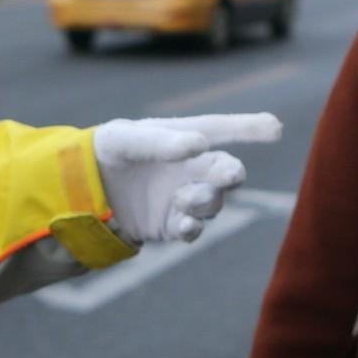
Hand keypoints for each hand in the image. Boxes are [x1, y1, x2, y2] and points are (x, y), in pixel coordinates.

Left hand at [93, 112, 283, 244]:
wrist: (82, 189)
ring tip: (182, 199)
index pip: (222, 129)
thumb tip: (198, 146)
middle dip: (230, 173)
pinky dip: (192, 227)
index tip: (275, 128)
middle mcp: (191, 167)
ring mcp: (184, 197)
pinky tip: (185, 224)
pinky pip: (193, 229)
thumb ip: (161, 141)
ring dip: (204, 200)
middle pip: (226, 171)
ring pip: (213, 202)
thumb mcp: (125, 139)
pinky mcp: (171, 224)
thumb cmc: (107, 152)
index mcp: (183, 137)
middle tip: (227, 175)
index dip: (249, 128)